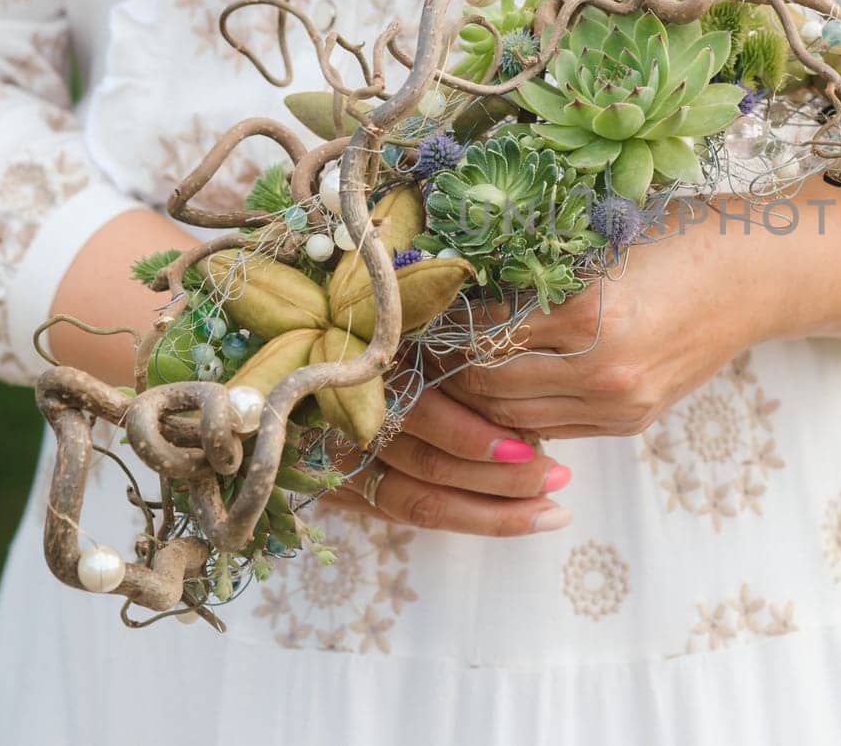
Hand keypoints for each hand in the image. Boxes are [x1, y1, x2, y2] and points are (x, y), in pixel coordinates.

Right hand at [323, 346, 573, 535]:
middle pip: (431, 466)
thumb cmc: (359, 332)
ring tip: (553, 508)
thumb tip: (513, 360)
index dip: (477, 438)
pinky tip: (520, 520)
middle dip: (502, 478)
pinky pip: (406, 513)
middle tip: (560, 478)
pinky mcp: (337, 489)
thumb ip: (445, 341)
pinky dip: (467, 519)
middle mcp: (344, 420)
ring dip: (494, 511)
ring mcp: (338, 463)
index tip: (535, 442)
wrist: (279, 376)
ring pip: (422, 501)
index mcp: (360, 370)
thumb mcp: (402, 321)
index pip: (421, 417)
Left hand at [441, 172, 840, 437]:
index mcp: (588, 313)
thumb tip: (450, 278)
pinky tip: (498, 382)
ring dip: (475, 396)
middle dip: (442, 368)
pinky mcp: (632, 421)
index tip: (408, 308)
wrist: (760, 273)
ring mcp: (619, 405)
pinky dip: (516, 409)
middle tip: (410, 343)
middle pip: (487, 386)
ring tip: (444, 363)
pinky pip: (551, 426)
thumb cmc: (678, 234)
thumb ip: (532, 266)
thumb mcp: (599, 236)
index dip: (436, 324)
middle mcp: (602, 371)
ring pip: (513, 417)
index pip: (479, 334)